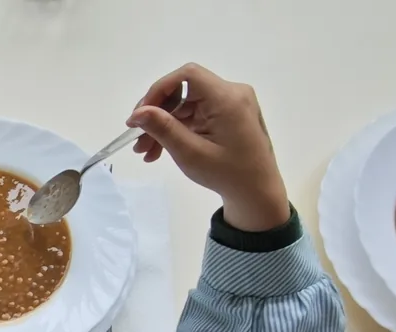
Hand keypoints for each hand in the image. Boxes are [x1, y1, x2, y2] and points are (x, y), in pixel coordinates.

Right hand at [127, 63, 291, 231]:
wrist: (257, 193)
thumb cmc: (227, 174)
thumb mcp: (191, 153)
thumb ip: (163, 128)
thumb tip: (138, 112)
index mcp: (227, 98)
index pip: (187, 75)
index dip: (159, 89)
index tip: (140, 115)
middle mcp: (232, 93)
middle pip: (184, 91)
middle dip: (158, 113)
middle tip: (138, 140)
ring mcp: (232, 103)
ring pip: (187, 104)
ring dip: (165, 124)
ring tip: (146, 152)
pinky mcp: (229, 114)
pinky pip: (197, 114)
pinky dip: (179, 129)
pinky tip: (162, 149)